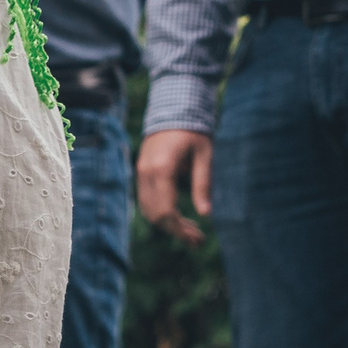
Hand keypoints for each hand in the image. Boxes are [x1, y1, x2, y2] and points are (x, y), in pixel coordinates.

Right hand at [136, 129, 212, 244]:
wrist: (173, 108)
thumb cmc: (194, 131)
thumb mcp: (205, 156)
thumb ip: (203, 184)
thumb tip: (206, 215)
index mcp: (162, 169)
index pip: (166, 211)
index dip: (181, 230)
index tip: (199, 239)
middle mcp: (146, 172)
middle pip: (155, 215)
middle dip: (176, 231)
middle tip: (198, 239)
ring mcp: (140, 171)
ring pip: (147, 210)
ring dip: (167, 224)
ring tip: (191, 230)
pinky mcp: (141, 171)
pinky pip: (145, 200)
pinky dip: (159, 212)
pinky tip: (178, 216)